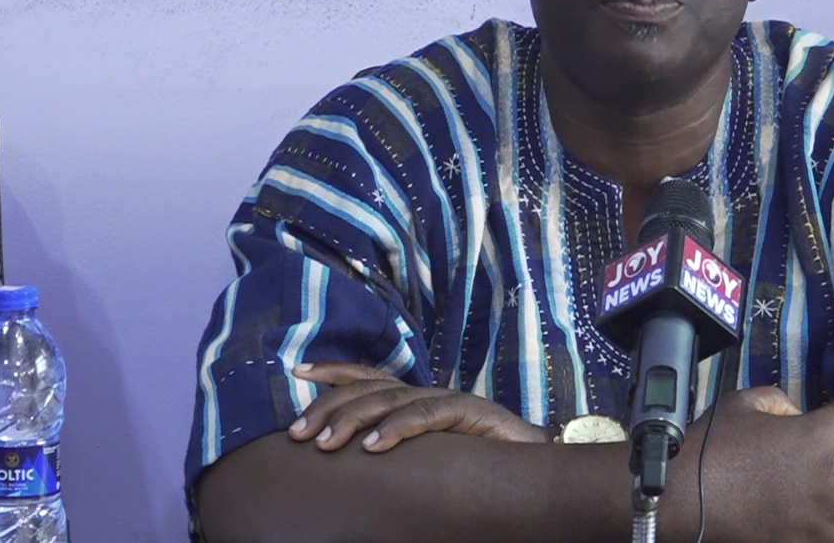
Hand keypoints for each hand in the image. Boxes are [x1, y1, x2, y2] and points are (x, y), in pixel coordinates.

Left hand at [286, 362, 547, 452]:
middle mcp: (427, 394)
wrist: (537, 463)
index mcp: (413, 401)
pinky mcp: (471, 413)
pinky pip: (429, 415)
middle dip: (329, 407)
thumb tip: (353, 459)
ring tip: (326, 444)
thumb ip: (397, 450)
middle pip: (368, 388)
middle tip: (298, 434)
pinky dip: (399, 428)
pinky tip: (374, 446)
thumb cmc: (480, 465)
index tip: (296, 369)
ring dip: (354, 419)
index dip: (333, 372)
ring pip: (391, 398)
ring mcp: (448, 401)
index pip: (367, 377)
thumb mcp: (425, 457)